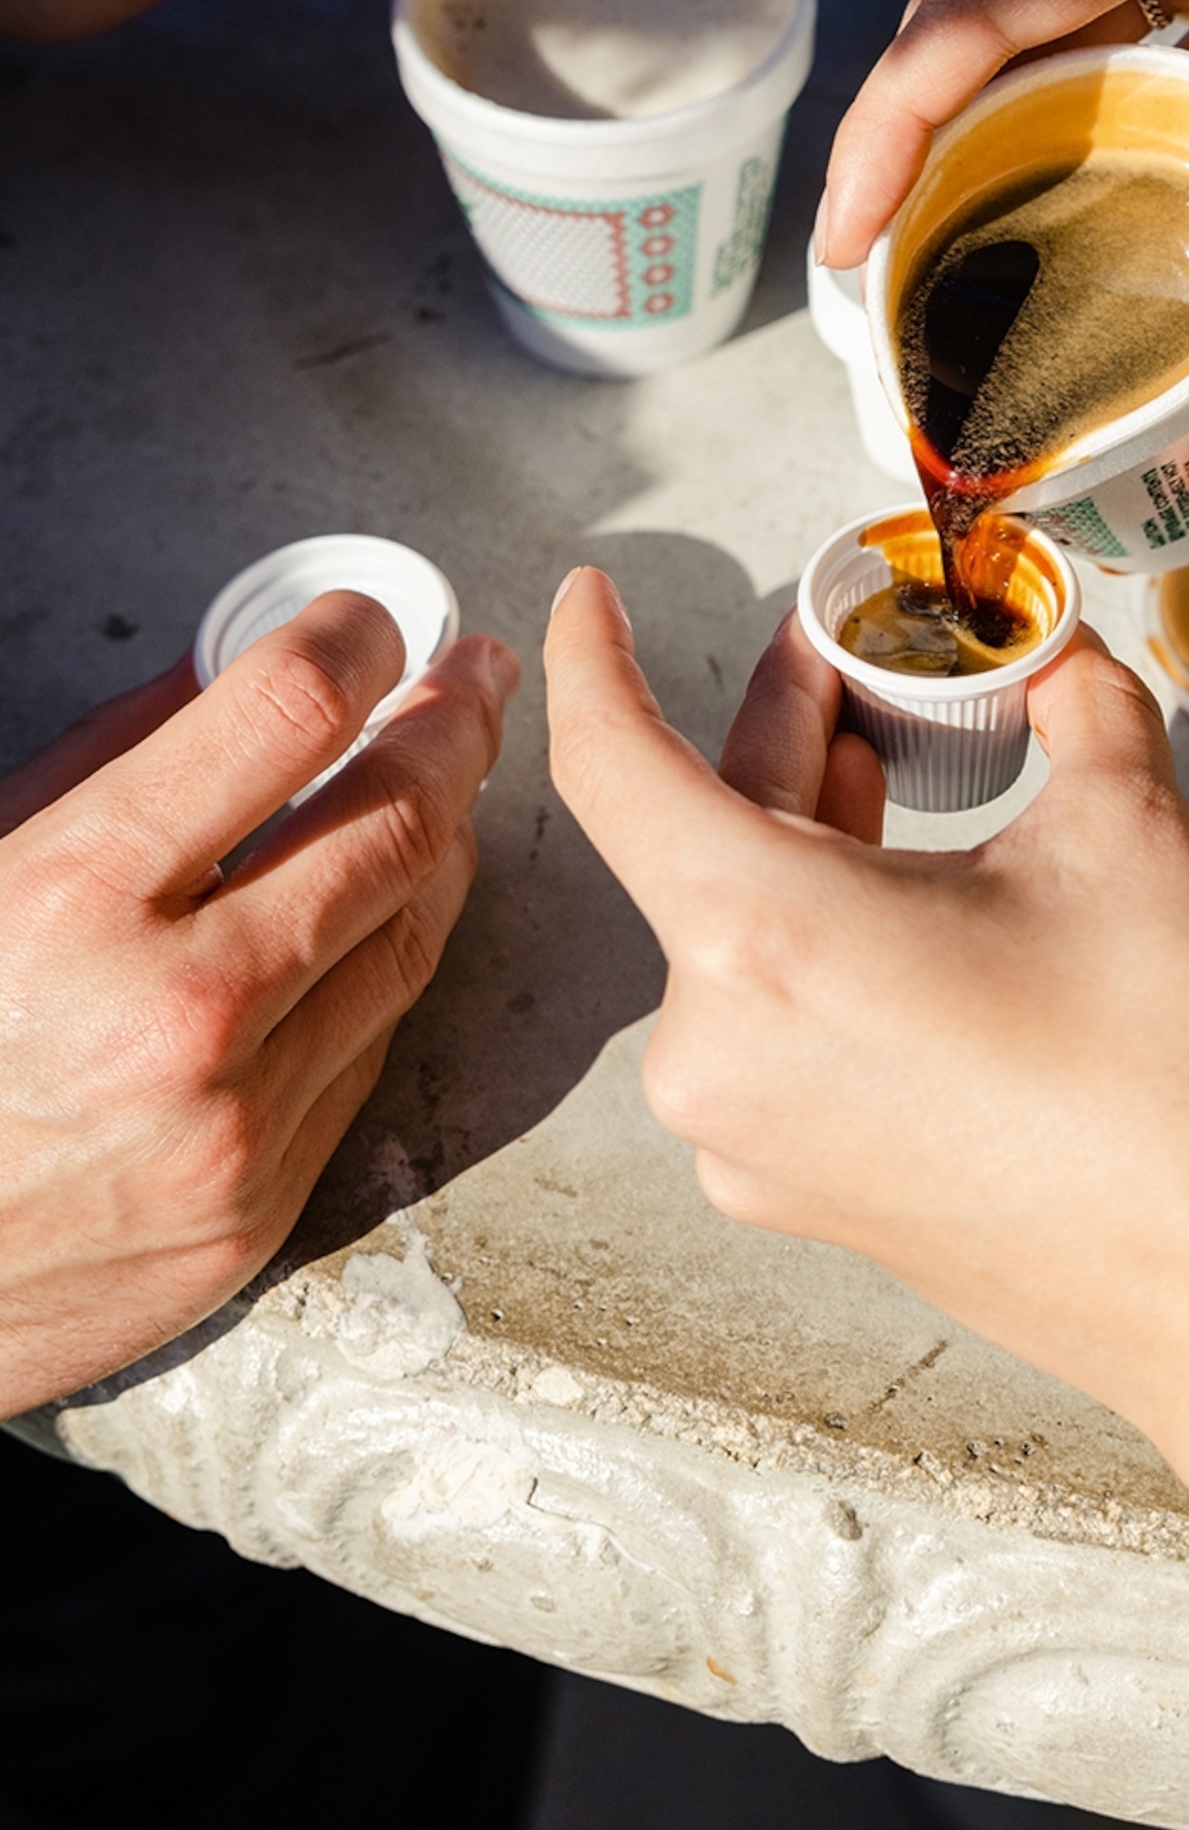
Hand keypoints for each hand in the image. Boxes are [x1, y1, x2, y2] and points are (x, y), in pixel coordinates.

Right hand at [0, 596, 516, 1416]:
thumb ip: (104, 762)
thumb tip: (231, 669)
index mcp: (73, 898)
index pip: (285, 715)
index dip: (354, 641)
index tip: (374, 622)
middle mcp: (172, 1011)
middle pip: (394, 824)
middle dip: (455, 726)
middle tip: (474, 674)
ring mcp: (231, 1123)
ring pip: (410, 937)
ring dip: (446, 839)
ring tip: (448, 777)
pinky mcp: (259, 1207)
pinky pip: (368, 1046)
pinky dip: (389, 958)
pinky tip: (386, 907)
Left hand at [543, 570, 1188, 1435]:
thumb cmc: (1182, 1079)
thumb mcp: (1127, 826)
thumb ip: (1071, 696)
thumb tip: (1051, 646)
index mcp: (763, 942)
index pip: (614, 768)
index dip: (590, 662)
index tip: (590, 601)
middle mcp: (718, 1054)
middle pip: (703, 842)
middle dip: (788, 736)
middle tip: (867, 657)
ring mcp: (748, 1140)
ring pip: (742, 934)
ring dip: (812, 839)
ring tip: (916, 768)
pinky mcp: (796, 1191)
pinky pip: (773, 1025)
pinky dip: (826, 942)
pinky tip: (928, 903)